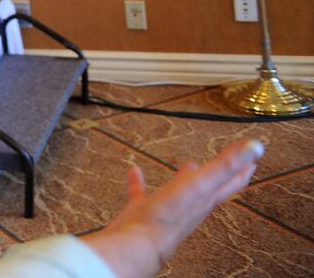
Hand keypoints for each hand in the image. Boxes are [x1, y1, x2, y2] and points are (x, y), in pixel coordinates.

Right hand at [84, 139, 263, 277]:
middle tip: (227, 161)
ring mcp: (168, 209)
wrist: (139, 244)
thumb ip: (227, 164)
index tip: (254, 158)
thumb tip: (255, 147)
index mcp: (207, 199)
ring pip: (181, 191)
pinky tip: (135, 172)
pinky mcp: (144, 211)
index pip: (232, 183)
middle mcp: (192, 205)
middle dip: (220, 174)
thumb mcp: (203, 184)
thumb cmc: (171, 217)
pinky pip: (143, 194)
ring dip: (185, 177)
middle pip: (212, 187)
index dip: (244, 169)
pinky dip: (140, 182)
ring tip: (187, 165)